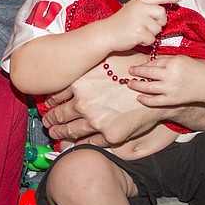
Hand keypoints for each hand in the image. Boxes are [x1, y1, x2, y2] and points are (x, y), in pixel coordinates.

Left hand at [43, 68, 165, 145]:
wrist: (156, 88)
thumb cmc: (132, 69)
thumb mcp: (105, 60)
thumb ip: (85, 68)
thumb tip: (69, 67)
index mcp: (80, 82)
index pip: (55, 95)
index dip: (50, 101)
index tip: (48, 105)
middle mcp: (84, 102)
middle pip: (60, 115)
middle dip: (52, 120)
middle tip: (48, 122)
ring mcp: (96, 121)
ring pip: (71, 131)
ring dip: (61, 134)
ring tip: (56, 134)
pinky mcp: (110, 135)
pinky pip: (89, 142)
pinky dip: (79, 144)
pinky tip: (74, 144)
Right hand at [102, 0, 178, 52]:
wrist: (105, 34)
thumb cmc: (118, 24)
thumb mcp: (131, 10)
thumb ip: (145, 8)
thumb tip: (162, 12)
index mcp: (138, 2)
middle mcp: (139, 9)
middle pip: (162, 13)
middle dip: (160, 21)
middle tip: (150, 26)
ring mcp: (139, 20)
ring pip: (158, 28)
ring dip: (151, 34)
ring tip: (138, 32)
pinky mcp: (139, 32)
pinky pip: (152, 39)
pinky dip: (146, 42)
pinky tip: (136, 39)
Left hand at [127, 55, 204, 106]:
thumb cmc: (194, 68)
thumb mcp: (180, 58)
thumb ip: (165, 60)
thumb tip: (149, 62)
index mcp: (172, 63)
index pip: (152, 63)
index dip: (143, 65)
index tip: (136, 66)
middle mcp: (170, 76)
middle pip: (147, 74)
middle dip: (136, 72)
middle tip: (129, 72)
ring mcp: (171, 89)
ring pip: (148, 87)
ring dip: (137, 85)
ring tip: (130, 84)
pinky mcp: (173, 100)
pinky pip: (156, 101)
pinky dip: (146, 100)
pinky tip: (139, 98)